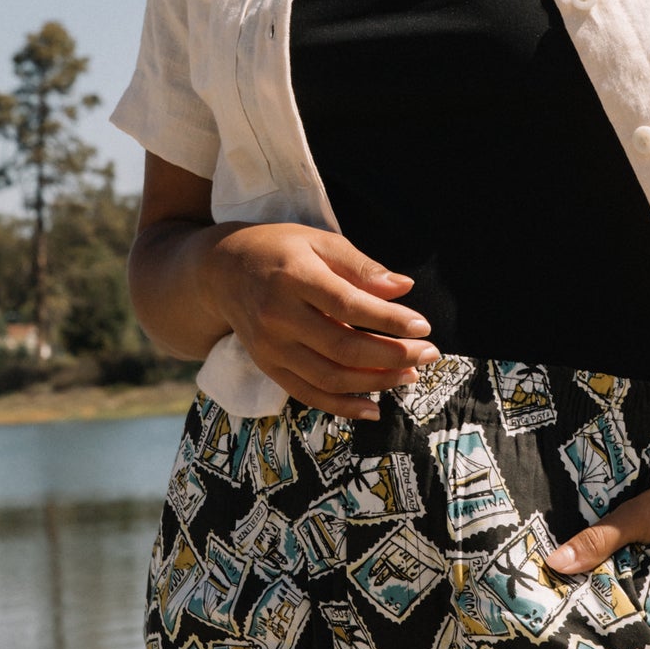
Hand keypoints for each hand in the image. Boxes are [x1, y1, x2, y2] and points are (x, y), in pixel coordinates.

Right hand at [203, 222, 440, 418]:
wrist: (220, 271)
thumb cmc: (279, 249)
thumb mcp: (318, 240)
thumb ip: (360, 265)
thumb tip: (403, 288)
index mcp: (293, 277)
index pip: (348, 305)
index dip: (389, 320)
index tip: (423, 326)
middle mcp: (278, 317)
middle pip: (343, 347)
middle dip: (393, 355)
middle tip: (429, 353)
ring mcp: (270, 347)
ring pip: (330, 377)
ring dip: (376, 382)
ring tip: (410, 374)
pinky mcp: (268, 367)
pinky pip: (308, 395)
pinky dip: (343, 407)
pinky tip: (374, 408)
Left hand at [543, 470, 649, 642]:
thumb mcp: (645, 514)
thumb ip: (602, 537)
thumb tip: (555, 563)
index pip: (624, 639)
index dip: (598, 642)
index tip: (573, 642)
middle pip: (645, 648)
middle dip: (618, 646)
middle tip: (584, 644)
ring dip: (643, 642)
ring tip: (608, 641)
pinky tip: (644, 626)